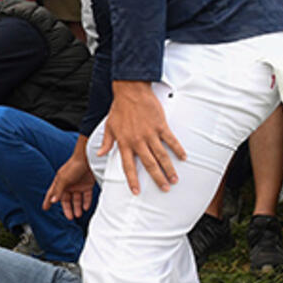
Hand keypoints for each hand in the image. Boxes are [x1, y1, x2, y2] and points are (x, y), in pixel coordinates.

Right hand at [43, 139, 97, 220]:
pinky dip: (86, 202)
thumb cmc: (74, 166)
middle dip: (68, 209)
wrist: (88, 158)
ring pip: (77, 199)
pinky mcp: (87, 185)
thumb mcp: (64, 179)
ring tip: (78, 214)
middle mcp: (68, 184)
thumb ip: (58, 190)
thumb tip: (53, 200)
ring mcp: (78, 185)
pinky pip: (86, 196)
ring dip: (77, 207)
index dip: (48, 201)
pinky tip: (85, 207)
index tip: (45, 208)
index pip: (52, 193)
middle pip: (66, 200)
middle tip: (69, 217)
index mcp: (60, 182)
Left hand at [98, 80, 186, 194]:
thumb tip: (99, 154)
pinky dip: (177, 149)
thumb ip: (107, 142)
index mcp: (125, 143)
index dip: (132, 180)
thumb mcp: (109, 126)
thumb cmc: (120, 107)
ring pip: (161, 156)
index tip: (136, 191)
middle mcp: (138, 141)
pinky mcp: (160, 126)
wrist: (130, 91)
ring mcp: (150, 134)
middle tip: (165, 188)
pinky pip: (171, 140)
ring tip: (174, 179)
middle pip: (149, 165)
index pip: (128, 167)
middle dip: (157, 179)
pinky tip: (183, 157)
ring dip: (169, 169)